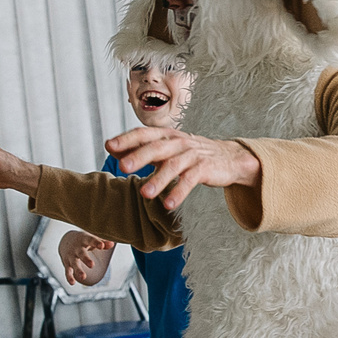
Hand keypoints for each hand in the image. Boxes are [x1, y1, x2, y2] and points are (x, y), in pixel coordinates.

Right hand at [60, 229, 116, 284]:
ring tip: (83, 277)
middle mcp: (76, 248)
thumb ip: (102, 242)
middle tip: (92, 265)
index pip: (91, 240)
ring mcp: (71, 256)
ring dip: (78, 270)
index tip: (102, 246)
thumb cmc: (84, 240)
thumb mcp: (92, 238)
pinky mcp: (67, 263)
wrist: (66, 240)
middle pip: (81, 253)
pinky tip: (73, 283)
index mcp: (84, 239)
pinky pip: (67, 271)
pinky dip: (69, 277)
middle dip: (86, 259)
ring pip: (74, 263)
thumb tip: (112, 244)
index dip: (96, 243)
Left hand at [103, 125, 261, 208]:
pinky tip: (169, 204)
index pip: (144, 133)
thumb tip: (112, 149)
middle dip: (139, 156)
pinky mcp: (205, 168)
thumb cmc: (191, 154)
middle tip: (123, 166)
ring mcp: (192, 154)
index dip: (127, 139)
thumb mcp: (166, 149)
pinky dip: (179, 192)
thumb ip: (142, 150)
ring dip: (158, 179)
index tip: (109, 145)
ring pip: (173, 165)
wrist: (228, 158)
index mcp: (166, 136)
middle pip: (156, 147)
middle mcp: (178, 142)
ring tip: (145, 194)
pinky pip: (190, 180)